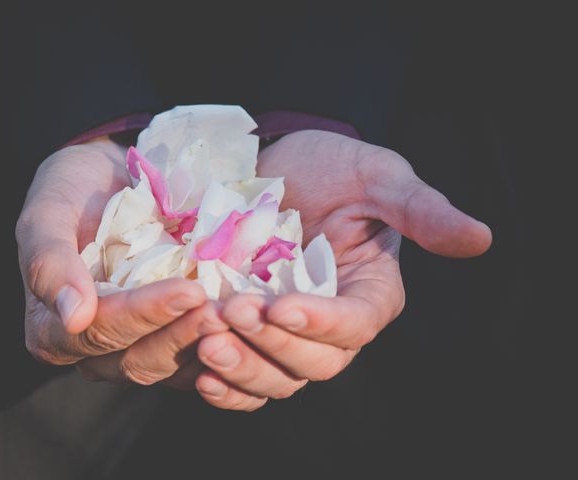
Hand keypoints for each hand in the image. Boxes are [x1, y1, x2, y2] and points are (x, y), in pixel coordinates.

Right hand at [16, 138, 224, 386]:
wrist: (112, 180)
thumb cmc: (74, 190)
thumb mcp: (49, 212)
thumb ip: (49, 262)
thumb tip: (74, 318)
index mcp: (53, 329)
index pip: (99, 334)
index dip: (143, 316)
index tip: (188, 290)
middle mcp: (95, 350)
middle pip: (139, 360)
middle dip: (183, 335)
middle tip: (224, 310)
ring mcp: (136, 347)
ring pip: (174, 367)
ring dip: (209, 345)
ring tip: (242, 317)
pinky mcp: (171, 339)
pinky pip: (198, 358)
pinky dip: (224, 345)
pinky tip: (249, 322)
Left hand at [193, 130, 491, 410]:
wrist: (276, 168)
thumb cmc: (334, 169)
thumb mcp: (378, 177)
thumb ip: (421, 209)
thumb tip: (482, 239)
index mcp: (370, 291)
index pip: (357, 324)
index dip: (324, 323)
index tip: (282, 305)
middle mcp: (332, 322)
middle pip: (316, 363)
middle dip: (274, 344)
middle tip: (231, 312)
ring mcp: (289, 331)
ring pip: (279, 378)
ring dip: (244, 367)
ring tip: (207, 340)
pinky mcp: (252, 333)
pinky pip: (246, 377)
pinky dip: (227, 385)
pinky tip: (200, 376)